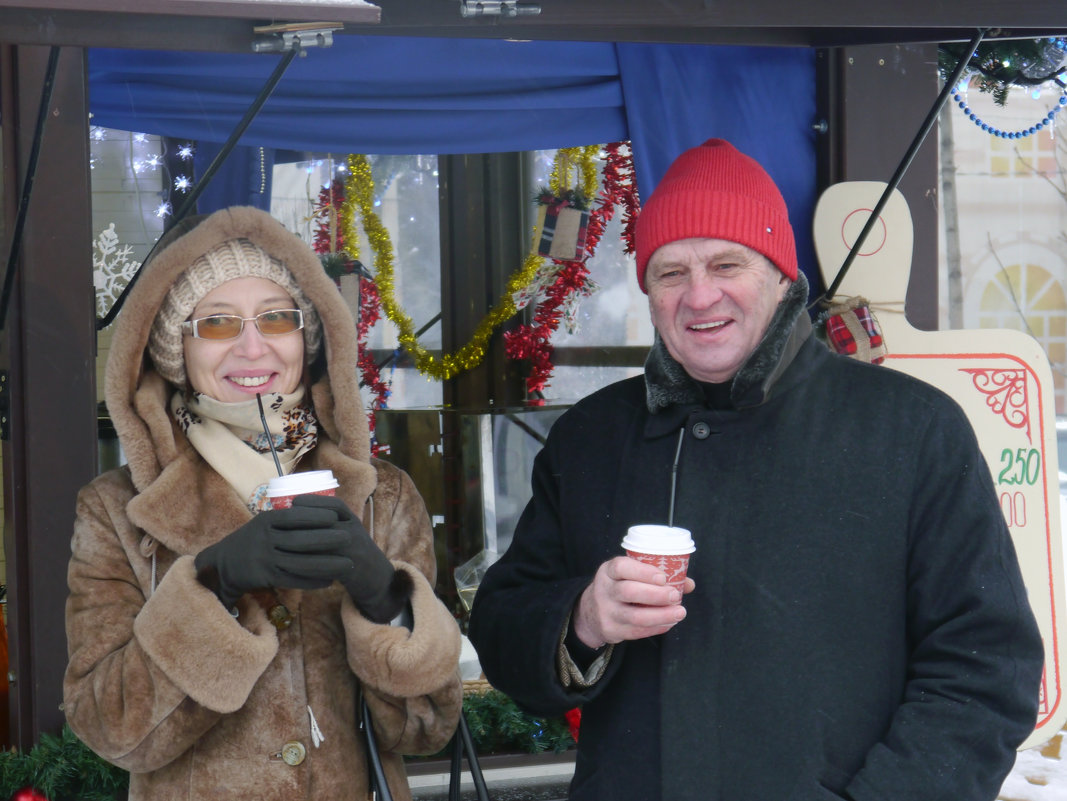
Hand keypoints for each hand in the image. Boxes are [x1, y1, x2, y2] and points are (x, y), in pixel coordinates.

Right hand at [194, 504, 352, 608]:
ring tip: (347, 563)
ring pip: (300, 562)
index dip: (317, 515)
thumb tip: (319, 509)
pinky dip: (312, 580)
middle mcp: (265, 538)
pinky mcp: (266, 577)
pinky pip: (293, 579)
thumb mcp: (263, 522)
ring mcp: (265, 559)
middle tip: (348, 537)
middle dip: (326, 539)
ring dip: (326, 564)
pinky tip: (329, 580)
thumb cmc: (251, 540)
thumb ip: (286, 518)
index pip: (294, 516)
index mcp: (266, 520)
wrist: (223, 565)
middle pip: (300, 539)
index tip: (337, 516)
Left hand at [292, 494, 411, 623]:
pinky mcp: (350, 569)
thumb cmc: (355, 552)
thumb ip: (330, 523)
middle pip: (328, 521)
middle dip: (303, 520)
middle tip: (281, 521)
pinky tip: (291, 565)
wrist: (376, 578)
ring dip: (302, 543)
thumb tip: (299, 511)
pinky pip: (325, 566)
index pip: (335, 504)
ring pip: (324, 543)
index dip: (314, 502)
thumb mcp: (347, 532)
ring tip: (282, 543)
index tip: (294, 501)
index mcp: (353, 520)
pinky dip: (308, 565)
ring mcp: (354, 550)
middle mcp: (355, 531)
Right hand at [572, 556, 694, 647]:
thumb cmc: (618, 587)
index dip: (643, 572)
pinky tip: (669, 623)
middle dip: (656, 595)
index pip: (622, 567)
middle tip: (675, 596)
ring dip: (661, 615)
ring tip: (679, 613)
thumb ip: (655, 576)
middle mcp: (604, 590)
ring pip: (635, 616)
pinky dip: (656, 628)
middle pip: (629, 592)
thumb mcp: (627, 575)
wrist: (590, 612)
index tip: (663, 577)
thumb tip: (687, 583)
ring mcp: (606, 612)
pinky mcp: (611, 630)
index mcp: (609, 571)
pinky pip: (637, 632)